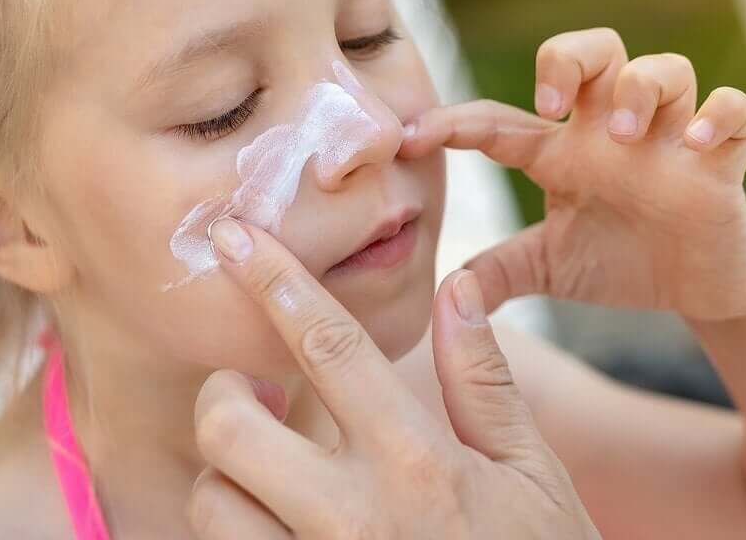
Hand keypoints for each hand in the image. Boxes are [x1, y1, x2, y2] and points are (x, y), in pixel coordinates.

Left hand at [186, 218, 600, 539]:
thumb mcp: (533, 473)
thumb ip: (484, 382)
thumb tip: (457, 289)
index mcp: (418, 460)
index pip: (328, 344)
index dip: (272, 278)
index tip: (230, 235)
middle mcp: (354, 517)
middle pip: (230, 426)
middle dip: (223, 392)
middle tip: (252, 391)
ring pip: (212, 502)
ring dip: (226, 475)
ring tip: (266, 471)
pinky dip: (237, 531)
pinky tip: (275, 522)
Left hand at [401, 27, 745, 321]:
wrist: (700, 284)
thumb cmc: (620, 260)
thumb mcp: (549, 267)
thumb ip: (500, 272)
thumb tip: (445, 293)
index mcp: (563, 152)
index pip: (503, 120)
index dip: (454, 123)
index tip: (411, 139)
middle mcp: (611, 132)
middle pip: (592, 50)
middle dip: (568, 58)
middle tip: (551, 106)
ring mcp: (669, 140)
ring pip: (663, 68)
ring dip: (639, 88)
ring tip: (620, 134)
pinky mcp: (722, 161)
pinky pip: (735, 111)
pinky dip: (719, 115)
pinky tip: (696, 143)